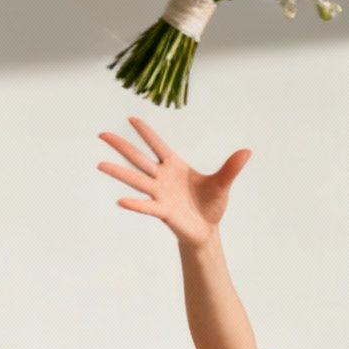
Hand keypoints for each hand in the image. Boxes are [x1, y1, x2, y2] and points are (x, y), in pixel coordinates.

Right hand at [97, 117, 250, 246]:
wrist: (207, 230)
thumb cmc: (211, 204)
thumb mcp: (222, 184)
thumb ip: (231, 167)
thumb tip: (247, 151)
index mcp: (174, 166)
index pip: (157, 145)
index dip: (145, 132)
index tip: (131, 118)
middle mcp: (162, 178)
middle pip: (139, 159)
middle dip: (121, 146)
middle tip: (102, 134)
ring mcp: (160, 194)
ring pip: (136, 180)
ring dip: (119, 172)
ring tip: (101, 164)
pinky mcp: (163, 211)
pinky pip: (147, 206)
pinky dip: (135, 204)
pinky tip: (121, 201)